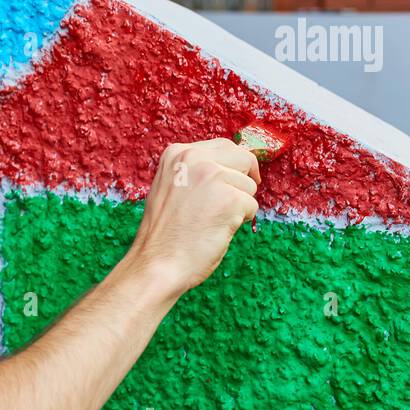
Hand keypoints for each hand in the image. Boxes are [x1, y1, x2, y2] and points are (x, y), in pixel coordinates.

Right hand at [124, 138, 260, 296]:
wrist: (156, 263)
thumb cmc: (164, 233)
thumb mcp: (172, 187)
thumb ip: (196, 172)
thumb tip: (235, 166)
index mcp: (177, 153)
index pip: (224, 147)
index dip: (234, 167)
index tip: (232, 184)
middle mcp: (194, 158)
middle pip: (244, 160)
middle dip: (241, 183)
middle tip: (225, 206)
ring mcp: (212, 177)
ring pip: (249, 186)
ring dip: (238, 206)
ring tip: (210, 221)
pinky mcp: (229, 199)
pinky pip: (252, 207)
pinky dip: (240, 222)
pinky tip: (216, 230)